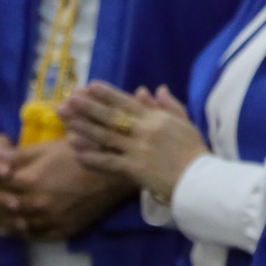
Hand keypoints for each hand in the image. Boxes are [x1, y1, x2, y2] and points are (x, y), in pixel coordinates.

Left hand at [4, 138, 134, 240]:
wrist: (116, 177)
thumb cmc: (83, 156)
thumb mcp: (48, 149)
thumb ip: (18, 156)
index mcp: (30, 181)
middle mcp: (35, 205)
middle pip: (0, 207)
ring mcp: (48, 221)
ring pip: (13, 224)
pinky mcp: (61, 231)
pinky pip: (32, 235)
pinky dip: (17, 232)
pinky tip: (9, 229)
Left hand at [61, 82, 207, 198]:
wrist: (200, 179)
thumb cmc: (194, 151)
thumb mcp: (185, 123)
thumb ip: (170, 105)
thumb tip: (157, 88)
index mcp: (156, 119)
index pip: (127, 102)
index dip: (107, 94)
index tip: (89, 86)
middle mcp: (144, 131)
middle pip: (111, 117)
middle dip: (89, 107)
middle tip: (69, 99)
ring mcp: (138, 150)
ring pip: (106, 136)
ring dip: (84, 128)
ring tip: (65, 120)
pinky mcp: (134, 169)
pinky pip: (109, 162)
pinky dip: (92, 157)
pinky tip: (76, 152)